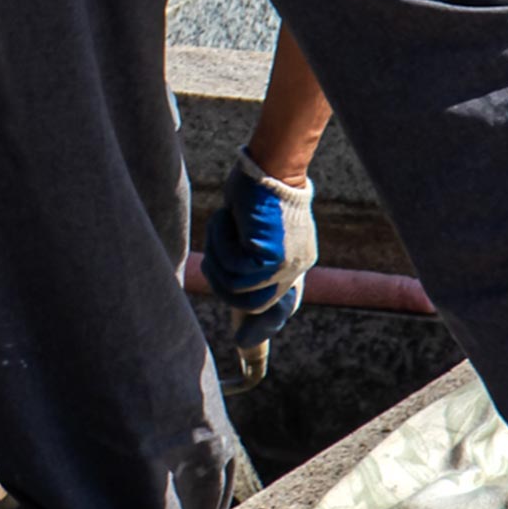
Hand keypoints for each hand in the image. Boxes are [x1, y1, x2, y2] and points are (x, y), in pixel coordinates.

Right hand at [202, 150, 317, 343]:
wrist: (271, 167)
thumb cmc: (258, 189)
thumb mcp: (253, 229)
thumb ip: (248, 258)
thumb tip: (232, 284)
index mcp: (294, 264)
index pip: (281, 306)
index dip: (262, 327)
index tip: (241, 341)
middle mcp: (295, 270)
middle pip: (251, 303)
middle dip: (223, 284)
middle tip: (212, 256)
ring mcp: (286, 267)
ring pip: (237, 287)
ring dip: (218, 256)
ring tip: (221, 227)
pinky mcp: (273, 259)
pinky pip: (233, 268)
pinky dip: (220, 243)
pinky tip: (225, 221)